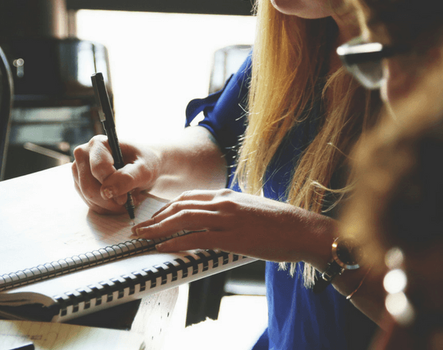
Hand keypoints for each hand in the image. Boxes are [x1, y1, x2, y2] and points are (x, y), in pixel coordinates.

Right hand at [72, 135, 161, 213]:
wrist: (142, 166)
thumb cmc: (144, 163)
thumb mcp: (145, 169)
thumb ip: (128, 178)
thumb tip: (107, 191)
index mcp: (98, 144)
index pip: (98, 169)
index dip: (113, 186)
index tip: (127, 197)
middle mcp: (84, 154)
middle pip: (89, 187)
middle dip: (110, 200)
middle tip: (128, 201)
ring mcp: (79, 170)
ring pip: (88, 197)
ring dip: (109, 205)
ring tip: (126, 199)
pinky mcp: (80, 183)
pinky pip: (89, 203)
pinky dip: (106, 207)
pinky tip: (118, 201)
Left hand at [131, 189, 335, 264]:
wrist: (303, 229)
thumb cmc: (280, 223)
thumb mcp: (250, 209)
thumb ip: (230, 211)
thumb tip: (215, 221)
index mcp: (227, 195)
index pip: (188, 198)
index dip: (166, 208)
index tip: (154, 218)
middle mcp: (223, 202)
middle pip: (180, 206)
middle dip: (156, 218)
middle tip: (139, 228)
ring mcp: (227, 218)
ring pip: (183, 219)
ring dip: (158, 229)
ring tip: (143, 237)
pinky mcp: (233, 237)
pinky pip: (197, 238)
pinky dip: (176, 242)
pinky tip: (163, 248)